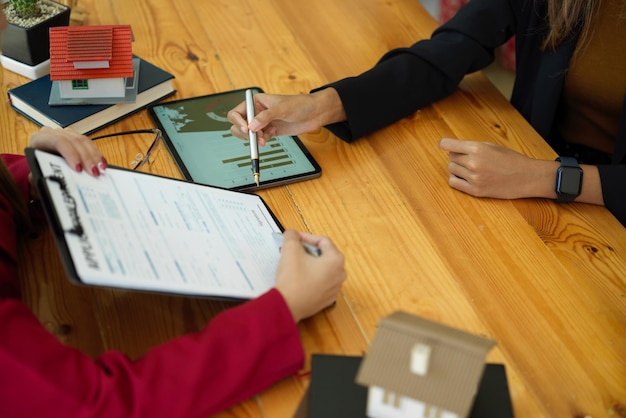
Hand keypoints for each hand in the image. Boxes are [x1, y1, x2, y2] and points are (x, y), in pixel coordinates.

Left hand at [30, 127, 105, 176]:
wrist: (38, 168)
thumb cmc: (36, 171)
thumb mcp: (34, 175)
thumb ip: (39, 177)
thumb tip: (47, 180)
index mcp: (40, 139)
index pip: (59, 141)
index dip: (71, 154)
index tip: (79, 169)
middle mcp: (53, 133)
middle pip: (74, 141)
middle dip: (87, 158)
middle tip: (94, 172)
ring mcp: (65, 134)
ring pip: (84, 141)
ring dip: (94, 156)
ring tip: (101, 169)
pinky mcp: (75, 139)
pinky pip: (89, 144)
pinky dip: (96, 154)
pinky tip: (101, 163)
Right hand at [227, 88, 345, 145]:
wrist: (315, 113)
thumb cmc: (300, 104)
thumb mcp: (282, 109)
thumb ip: (265, 117)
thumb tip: (251, 127)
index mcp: (256, 102)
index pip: (237, 112)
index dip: (238, 121)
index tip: (247, 129)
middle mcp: (258, 112)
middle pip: (239, 125)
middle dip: (244, 132)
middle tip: (254, 137)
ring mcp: (264, 123)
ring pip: (248, 134)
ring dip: (252, 139)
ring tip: (262, 141)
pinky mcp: (271, 131)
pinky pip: (259, 139)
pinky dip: (260, 142)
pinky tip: (267, 140)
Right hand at [274, 229, 345, 321]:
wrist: (287, 306)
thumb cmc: (293, 278)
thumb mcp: (290, 250)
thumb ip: (292, 236)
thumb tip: (292, 234)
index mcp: (336, 260)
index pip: (323, 241)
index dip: (306, 237)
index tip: (294, 239)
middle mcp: (340, 274)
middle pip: (324, 255)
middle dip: (308, 251)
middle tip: (293, 250)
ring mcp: (334, 289)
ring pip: (322, 269)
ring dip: (309, 264)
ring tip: (294, 263)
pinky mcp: (326, 299)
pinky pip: (320, 283)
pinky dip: (311, 277)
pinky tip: (298, 278)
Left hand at [438, 138, 556, 198]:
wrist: (527, 177)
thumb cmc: (510, 159)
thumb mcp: (492, 146)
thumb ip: (471, 146)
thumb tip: (450, 147)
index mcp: (477, 148)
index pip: (448, 145)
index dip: (444, 144)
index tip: (443, 145)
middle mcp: (473, 163)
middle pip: (451, 157)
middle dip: (458, 156)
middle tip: (470, 158)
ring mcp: (473, 178)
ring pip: (451, 169)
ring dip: (458, 168)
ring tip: (472, 168)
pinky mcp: (475, 191)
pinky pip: (453, 182)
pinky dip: (457, 179)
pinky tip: (466, 177)